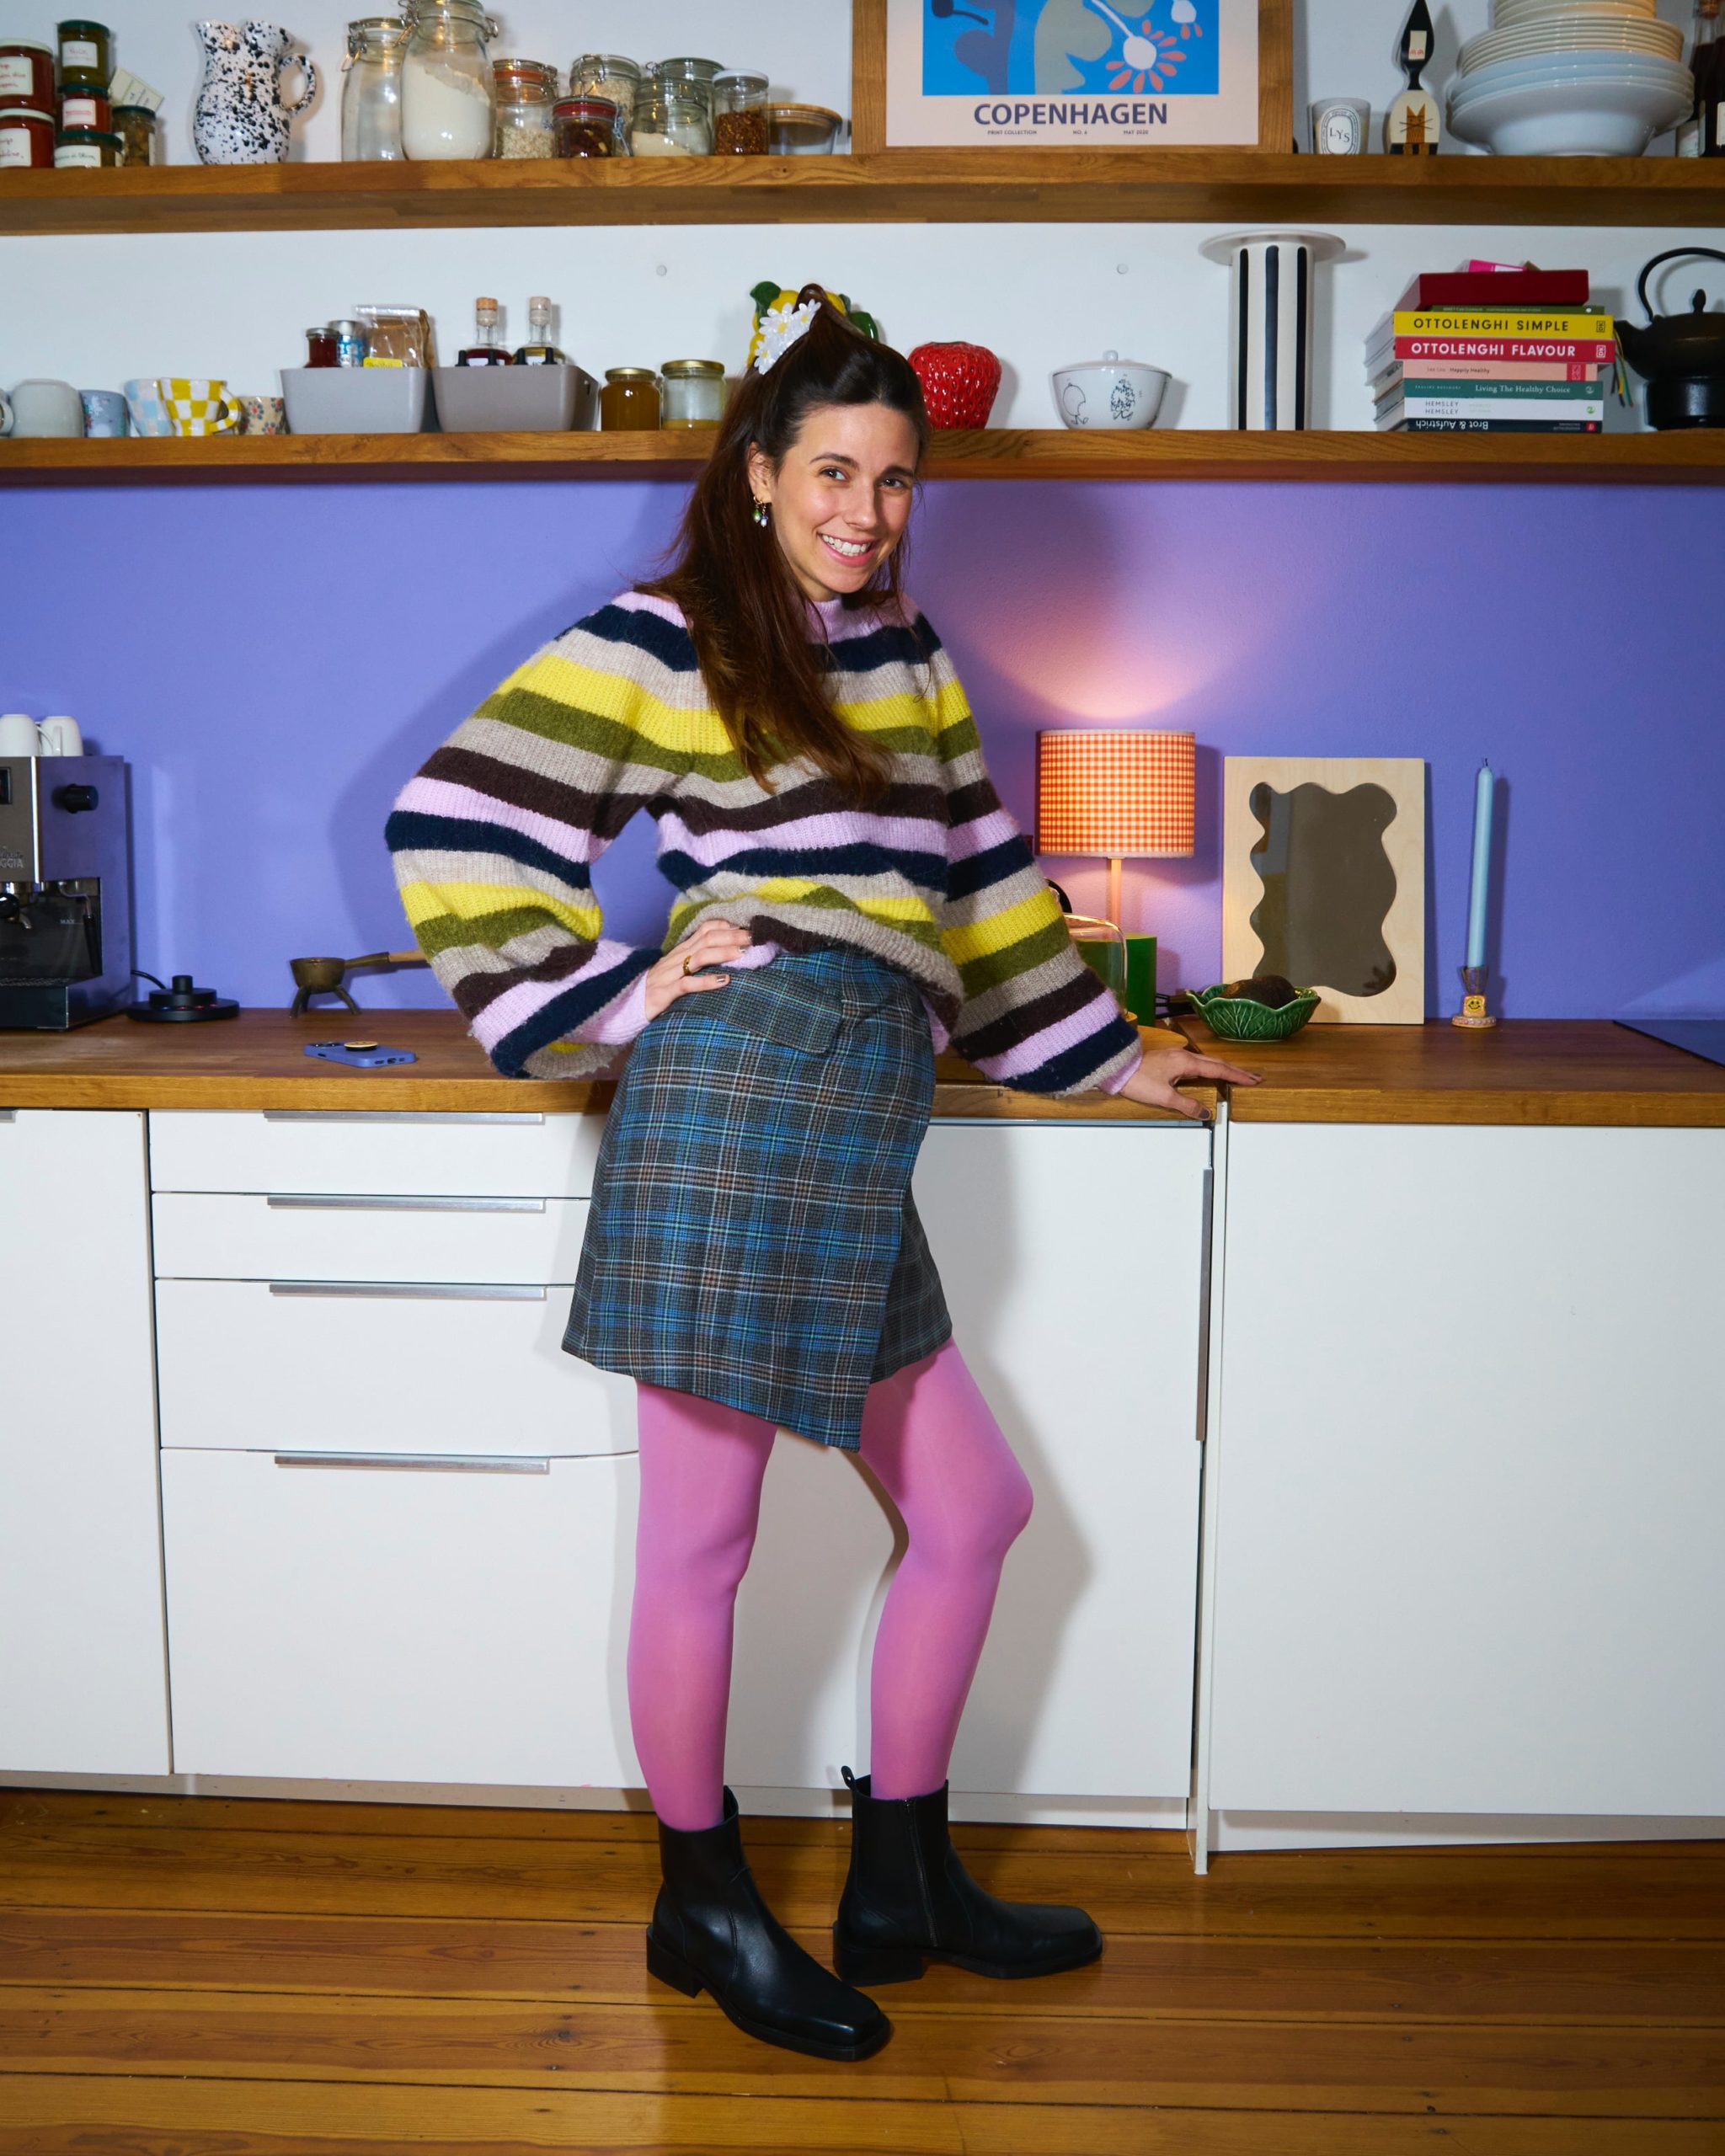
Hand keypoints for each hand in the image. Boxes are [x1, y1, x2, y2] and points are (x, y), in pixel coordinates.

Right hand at [641, 918, 753, 1022]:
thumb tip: (726, 955)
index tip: (746, 928)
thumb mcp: (677, 971)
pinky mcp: (664, 994)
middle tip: (753, 937)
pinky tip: (724, 981)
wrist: (627, 1006)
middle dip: (731, 936)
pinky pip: (687, 985)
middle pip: (706, 940)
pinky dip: (706, 982)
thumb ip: (697, 961)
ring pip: (698, 958)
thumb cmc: (657, 989)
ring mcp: (669, 975)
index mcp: (680, 952)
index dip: (725, 926)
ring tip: (741, 953)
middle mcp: (676, 959)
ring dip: (722, 953)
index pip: (704, 930)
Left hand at [1111, 1044, 1261, 1121]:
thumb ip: (1187, 1105)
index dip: (1237, 1076)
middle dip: (1236, 1071)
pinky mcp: (1170, 1059)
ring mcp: (1177, 1056)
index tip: (1253, 1080)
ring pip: (1208, 1061)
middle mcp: (1184, 1056)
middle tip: (1254, 1078)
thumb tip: (1205, 1113)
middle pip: (1217, 1063)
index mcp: (1186, 1063)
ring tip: (1238, 1075)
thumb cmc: (1137, 1080)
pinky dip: (1211, 1067)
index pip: (1219, 1069)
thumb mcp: (1163, 1097)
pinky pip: (1198, 1062)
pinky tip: (1211, 1072)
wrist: (1117, 1067)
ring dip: (1224, 1068)